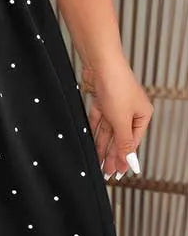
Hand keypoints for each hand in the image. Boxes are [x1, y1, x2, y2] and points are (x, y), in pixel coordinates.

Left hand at [80, 55, 152, 179]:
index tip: (119, 172)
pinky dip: (95, 131)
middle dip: (112, 155)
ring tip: (98, 162)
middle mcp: (130, 110)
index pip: (133, 142)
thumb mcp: (121, 120)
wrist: (101, 63)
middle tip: (107, 172)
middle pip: (120, 137)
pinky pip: (99, 120)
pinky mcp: (102, 100)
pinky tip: (92, 143)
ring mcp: (115, 105)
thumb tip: (129, 160)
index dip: (125, 158)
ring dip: (103, 146)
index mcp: (142, 115)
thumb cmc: (117, 85)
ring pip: (108, 130)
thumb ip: (124, 142)